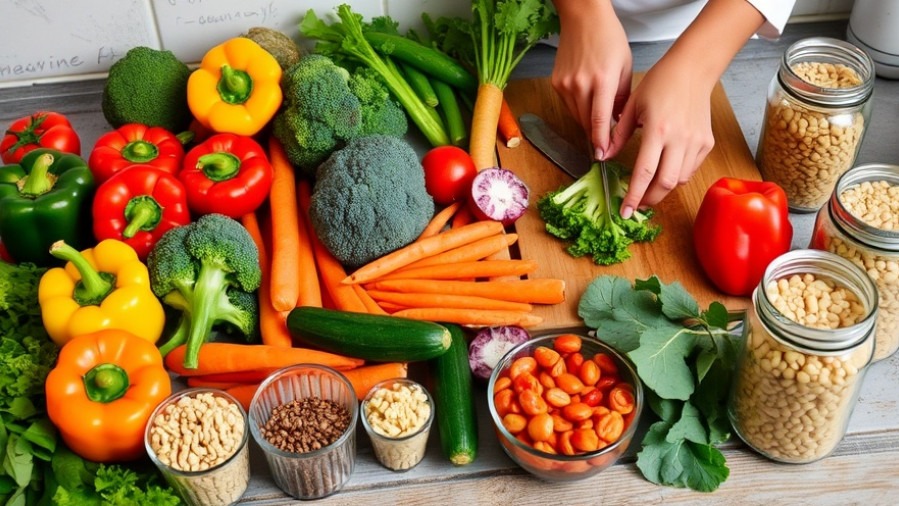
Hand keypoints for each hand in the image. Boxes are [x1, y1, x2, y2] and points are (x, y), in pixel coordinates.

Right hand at [551, 0, 631, 157]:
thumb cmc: (609, 38)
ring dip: (588, 123)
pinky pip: (569, 105)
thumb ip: (623, 98)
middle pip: (587, 123)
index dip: (601, 142)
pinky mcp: (556, 83)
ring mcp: (565, 84)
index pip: (600, 121)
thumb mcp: (625, 67)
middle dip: (595, 137)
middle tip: (603, 147)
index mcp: (603, 81)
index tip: (603, 155)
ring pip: (577, 116)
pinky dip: (579, 109)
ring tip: (598, 124)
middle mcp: (581, 84)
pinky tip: (588, 103)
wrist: (583, 18)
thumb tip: (619, 122)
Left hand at [606, 58, 714, 217]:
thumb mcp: (632, 107)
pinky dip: (676, 176)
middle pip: (665, 184)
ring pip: (680, 180)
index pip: (644, 173)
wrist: (692, 69)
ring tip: (648, 189)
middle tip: (635, 205)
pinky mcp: (706, 143)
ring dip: (662, 189)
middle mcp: (679, 139)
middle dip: (649, 199)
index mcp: (657, 130)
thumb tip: (602, 156)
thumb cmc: (659, 83)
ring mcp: (696, 142)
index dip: (633, 196)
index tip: (624, 210)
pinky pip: (690, 169)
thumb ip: (618, 135)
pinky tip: (664, 172)